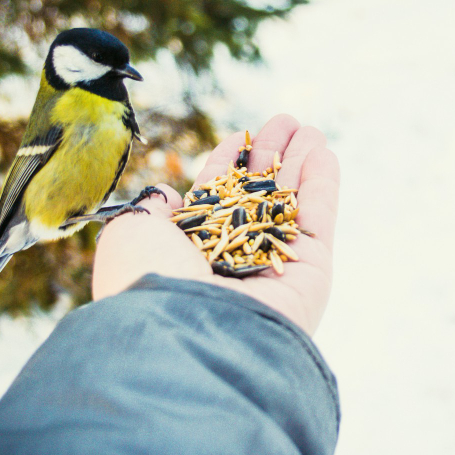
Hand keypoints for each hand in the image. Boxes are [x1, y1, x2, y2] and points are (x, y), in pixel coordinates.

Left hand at [92, 114, 339, 334]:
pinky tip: (323, 153)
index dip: (229, 165)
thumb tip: (166, 197)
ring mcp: (274, 267)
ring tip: (310, 129)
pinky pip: (318, 222)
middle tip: (285, 122)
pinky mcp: (310, 274)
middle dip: (273, 159)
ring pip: (292, 205)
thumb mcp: (131, 234)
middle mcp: (234, 261)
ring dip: (303, 164)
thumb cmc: (149, 281)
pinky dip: (323, 186)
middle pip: (259, 198)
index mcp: (191, 253)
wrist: (187, 332)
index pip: (215, 201)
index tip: (240, 136)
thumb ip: (151, 210)